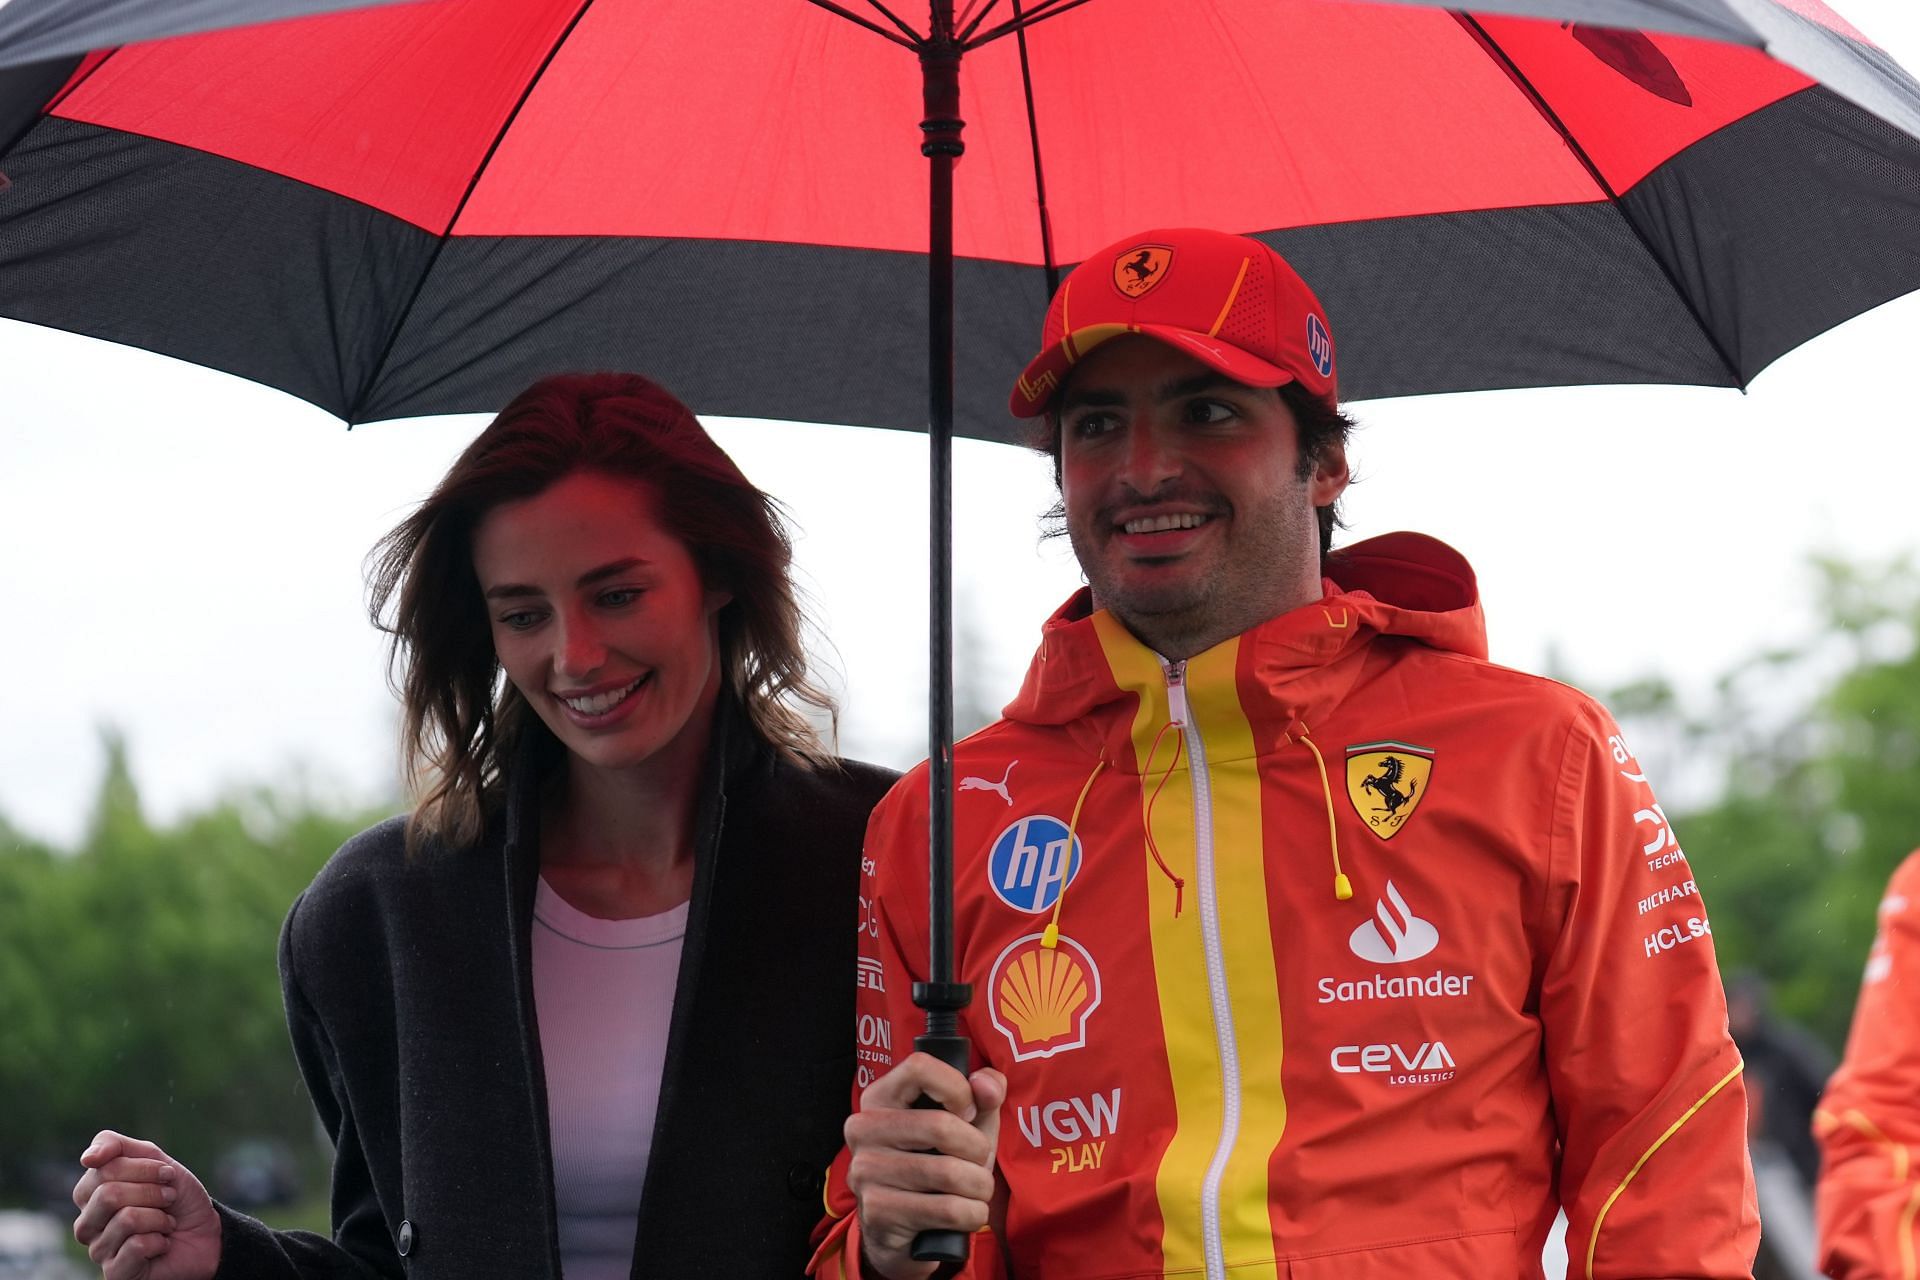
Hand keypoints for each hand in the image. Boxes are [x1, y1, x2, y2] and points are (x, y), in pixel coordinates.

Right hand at [72, 1131, 220, 1279]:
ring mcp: (98, 1249)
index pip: (104, 1168)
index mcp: (91, 1193)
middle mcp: (87, 1223)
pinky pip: (136, 1246)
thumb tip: (88, 1158)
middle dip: (152, 1192)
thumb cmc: (177, 1198)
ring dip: (160, 1217)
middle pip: (109, 1194)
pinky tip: (161, 1244)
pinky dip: (160, 1240)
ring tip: (166, 1223)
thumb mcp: (155, 1161)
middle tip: (169, 1199)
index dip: (145, 1168)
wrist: (207, 1233)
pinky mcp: (114, 1274)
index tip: (167, 1174)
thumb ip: (118, 1147)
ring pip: (126, 1219)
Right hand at [844, 1052, 1005, 1279]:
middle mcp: (863, 1128)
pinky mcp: (878, 1212)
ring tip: (976, 1189)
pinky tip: (966, 1213)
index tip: (969, 1112)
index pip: (919, 1067)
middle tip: (979, 1162)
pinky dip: (972, 1213)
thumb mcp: (965, 1123)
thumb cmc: (939, 1163)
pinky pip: (946, 1209)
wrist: (906, 1230)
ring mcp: (865, 1171)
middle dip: (978, 1149)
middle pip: (941, 1125)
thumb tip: (988, 1086)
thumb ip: (984, 1094)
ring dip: (980, 1185)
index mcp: (880, 1097)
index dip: (957, 1088)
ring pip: (948, 1172)